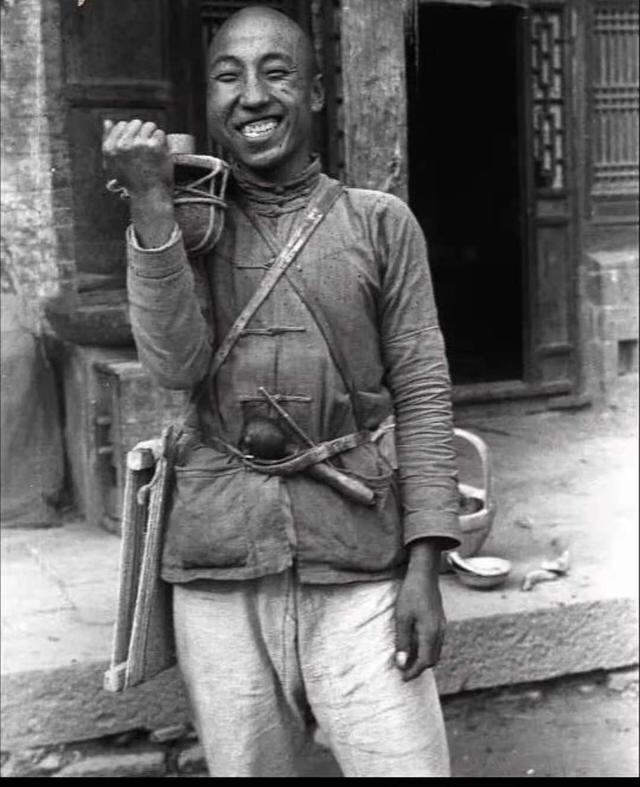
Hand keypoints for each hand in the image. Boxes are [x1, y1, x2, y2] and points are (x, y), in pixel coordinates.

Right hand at [102, 119, 172, 197]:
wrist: (149, 196)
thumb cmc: (133, 182)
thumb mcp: (114, 164)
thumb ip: (109, 141)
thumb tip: (107, 121)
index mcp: (110, 148)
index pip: (121, 125)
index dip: (131, 133)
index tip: (137, 145)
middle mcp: (123, 145)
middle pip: (135, 123)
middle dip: (142, 132)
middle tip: (147, 149)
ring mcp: (139, 144)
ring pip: (149, 126)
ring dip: (153, 135)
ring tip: (154, 149)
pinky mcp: (153, 146)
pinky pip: (160, 134)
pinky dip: (163, 142)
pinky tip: (161, 152)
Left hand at [394, 540, 445, 681]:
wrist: (424, 574)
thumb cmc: (411, 594)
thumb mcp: (402, 618)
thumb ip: (403, 642)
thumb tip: (402, 664)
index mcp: (431, 633)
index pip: (425, 661)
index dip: (414, 672)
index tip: (402, 678)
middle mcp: (440, 632)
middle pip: (433, 658)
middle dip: (419, 668)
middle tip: (404, 672)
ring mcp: (442, 626)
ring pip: (435, 650)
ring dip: (423, 659)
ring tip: (408, 661)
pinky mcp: (440, 620)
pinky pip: (436, 641)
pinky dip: (426, 649)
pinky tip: (415, 645)